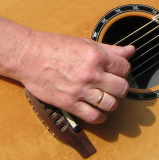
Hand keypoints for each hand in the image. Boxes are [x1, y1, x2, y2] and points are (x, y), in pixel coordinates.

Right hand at [17, 33, 134, 123]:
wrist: (27, 55)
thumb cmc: (54, 46)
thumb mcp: (85, 42)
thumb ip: (111, 49)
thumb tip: (131, 51)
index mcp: (96, 56)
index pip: (125, 68)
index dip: (123, 70)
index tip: (117, 72)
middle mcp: (91, 74)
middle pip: (122, 88)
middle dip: (121, 87)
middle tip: (113, 85)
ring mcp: (80, 90)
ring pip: (111, 104)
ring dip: (112, 102)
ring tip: (106, 97)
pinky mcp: (69, 103)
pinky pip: (94, 117)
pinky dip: (100, 116)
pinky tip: (98, 110)